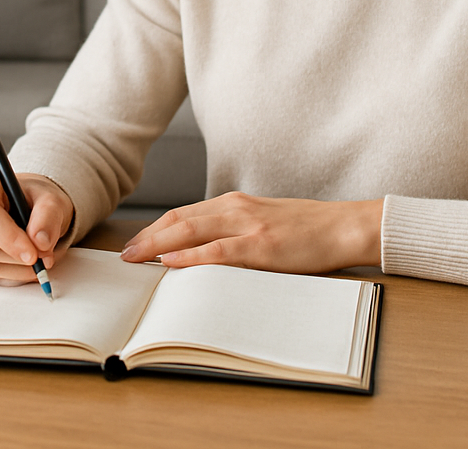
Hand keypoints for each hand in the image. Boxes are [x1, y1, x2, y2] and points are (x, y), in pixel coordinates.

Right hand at [0, 168, 74, 284]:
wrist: (30, 208)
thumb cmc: (35, 199)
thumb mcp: (52, 200)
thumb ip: (48, 216)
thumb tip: (39, 241)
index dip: (8, 237)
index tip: (32, 253)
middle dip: (13, 258)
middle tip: (41, 259)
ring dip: (13, 270)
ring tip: (36, 261)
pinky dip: (6, 275)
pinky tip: (20, 263)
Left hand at [119, 192, 383, 273]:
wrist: (343, 226)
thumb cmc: (306, 229)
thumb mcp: (263, 222)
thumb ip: (234, 231)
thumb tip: (201, 251)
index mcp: (235, 204)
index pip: (184, 214)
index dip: (155, 229)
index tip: (135, 244)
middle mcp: (236, 208)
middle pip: (179, 220)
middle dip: (147, 238)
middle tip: (124, 255)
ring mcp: (248, 225)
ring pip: (192, 231)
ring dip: (158, 245)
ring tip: (136, 259)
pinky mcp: (262, 246)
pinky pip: (219, 250)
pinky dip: (191, 256)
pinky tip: (172, 263)